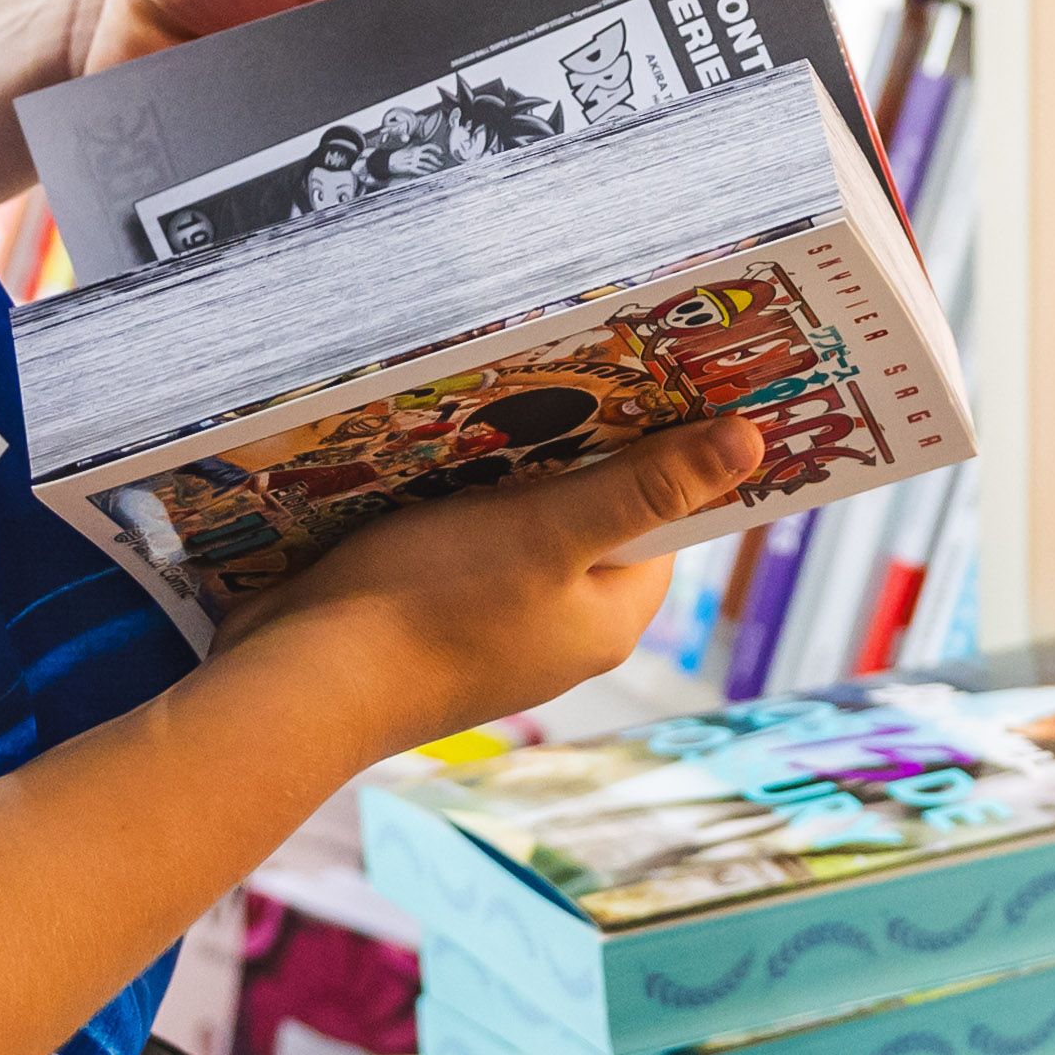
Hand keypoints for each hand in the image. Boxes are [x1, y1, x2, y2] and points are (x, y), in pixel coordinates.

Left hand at [0, 0, 435, 212]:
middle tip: (446, 120)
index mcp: (371, 3)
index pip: (446, 33)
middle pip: (416, 107)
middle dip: (428, 114)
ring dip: (376, 162)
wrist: (86, 15)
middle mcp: (352, 74)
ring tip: (385, 159)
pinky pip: (302, 196)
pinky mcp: (264, 176)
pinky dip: (313, 197)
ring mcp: (310, 129)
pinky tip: (324, 193)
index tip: (497, 65)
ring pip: (367, 161)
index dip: (471, 51)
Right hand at [238, 413, 767, 751]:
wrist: (300, 682)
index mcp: (609, 619)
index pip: (667, 522)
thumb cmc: (433, 606)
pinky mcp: (430, 616)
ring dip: (512, 468)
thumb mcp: (552, 531)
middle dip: (580, 451)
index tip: (655, 382)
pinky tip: (435, 452)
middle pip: (595, 517)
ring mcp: (493, 628)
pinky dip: (457, 496)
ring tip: (499, 395)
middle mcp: (560, 631)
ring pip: (524, 524)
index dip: (666, 454)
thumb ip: (647, 488)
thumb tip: (753, 443)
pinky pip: (464, 541)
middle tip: (568, 371)